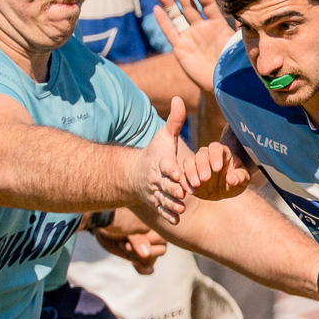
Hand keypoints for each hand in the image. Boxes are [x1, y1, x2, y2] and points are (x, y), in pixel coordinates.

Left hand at [94, 224, 167, 273]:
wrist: (102, 224)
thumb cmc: (114, 222)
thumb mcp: (124, 228)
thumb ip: (137, 239)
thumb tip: (146, 254)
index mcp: (154, 225)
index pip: (161, 240)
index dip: (146, 244)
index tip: (128, 242)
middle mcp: (155, 235)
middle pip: (160, 251)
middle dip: (139, 252)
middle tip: (125, 245)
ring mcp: (149, 246)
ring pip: (152, 259)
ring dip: (136, 258)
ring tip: (123, 247)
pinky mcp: (141, 256)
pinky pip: (149, 268)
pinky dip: (142, 269)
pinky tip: (134, 264)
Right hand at [135, 96, 193, 222]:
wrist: (135, 174)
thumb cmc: (155, 153)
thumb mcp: (164, 136)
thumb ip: (174, 121)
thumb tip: (178, 98)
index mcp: (161, 162)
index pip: (166, 165)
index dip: (172, 169)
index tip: (178, 173)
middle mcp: (157, 178)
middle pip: (166, 184)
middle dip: (173, 188)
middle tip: (183, 191)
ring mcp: (156, 192)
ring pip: (163, 199)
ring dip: (171, 203)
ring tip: (181, 206)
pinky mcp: (157, 203)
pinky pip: (161, 210)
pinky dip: (168, 215)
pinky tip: (177, 220)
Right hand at [152, 0, 234, 94]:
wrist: (222, 85)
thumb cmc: (234, 65)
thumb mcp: (240, 45)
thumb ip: (242, 29)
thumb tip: (251, 14)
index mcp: (217, 24)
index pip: (207, 4)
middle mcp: (202, 27)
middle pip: (189, 6)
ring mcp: (190, 36)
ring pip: (177, 17)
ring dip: (169, 4)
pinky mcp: (180, 48)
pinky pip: (170, 33)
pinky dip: (163, 21)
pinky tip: (156, 9)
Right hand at [184, 139, 251, 200]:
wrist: (225, 189)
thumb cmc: (236, 180)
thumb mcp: (243, 179)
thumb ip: (240, 177)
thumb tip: (232, 179)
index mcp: (221, 152)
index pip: (216, 148)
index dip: (216, 156)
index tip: (217, 168)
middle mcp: (207, 154)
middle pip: (201, 154)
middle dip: (202, 166)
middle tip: (205, 179)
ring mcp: (196, 163)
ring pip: (189, 162)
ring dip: (191, 173)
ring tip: (197, 185)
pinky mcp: (188, 174)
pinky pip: (183, 175)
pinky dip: (185, 182)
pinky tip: (191, 191)